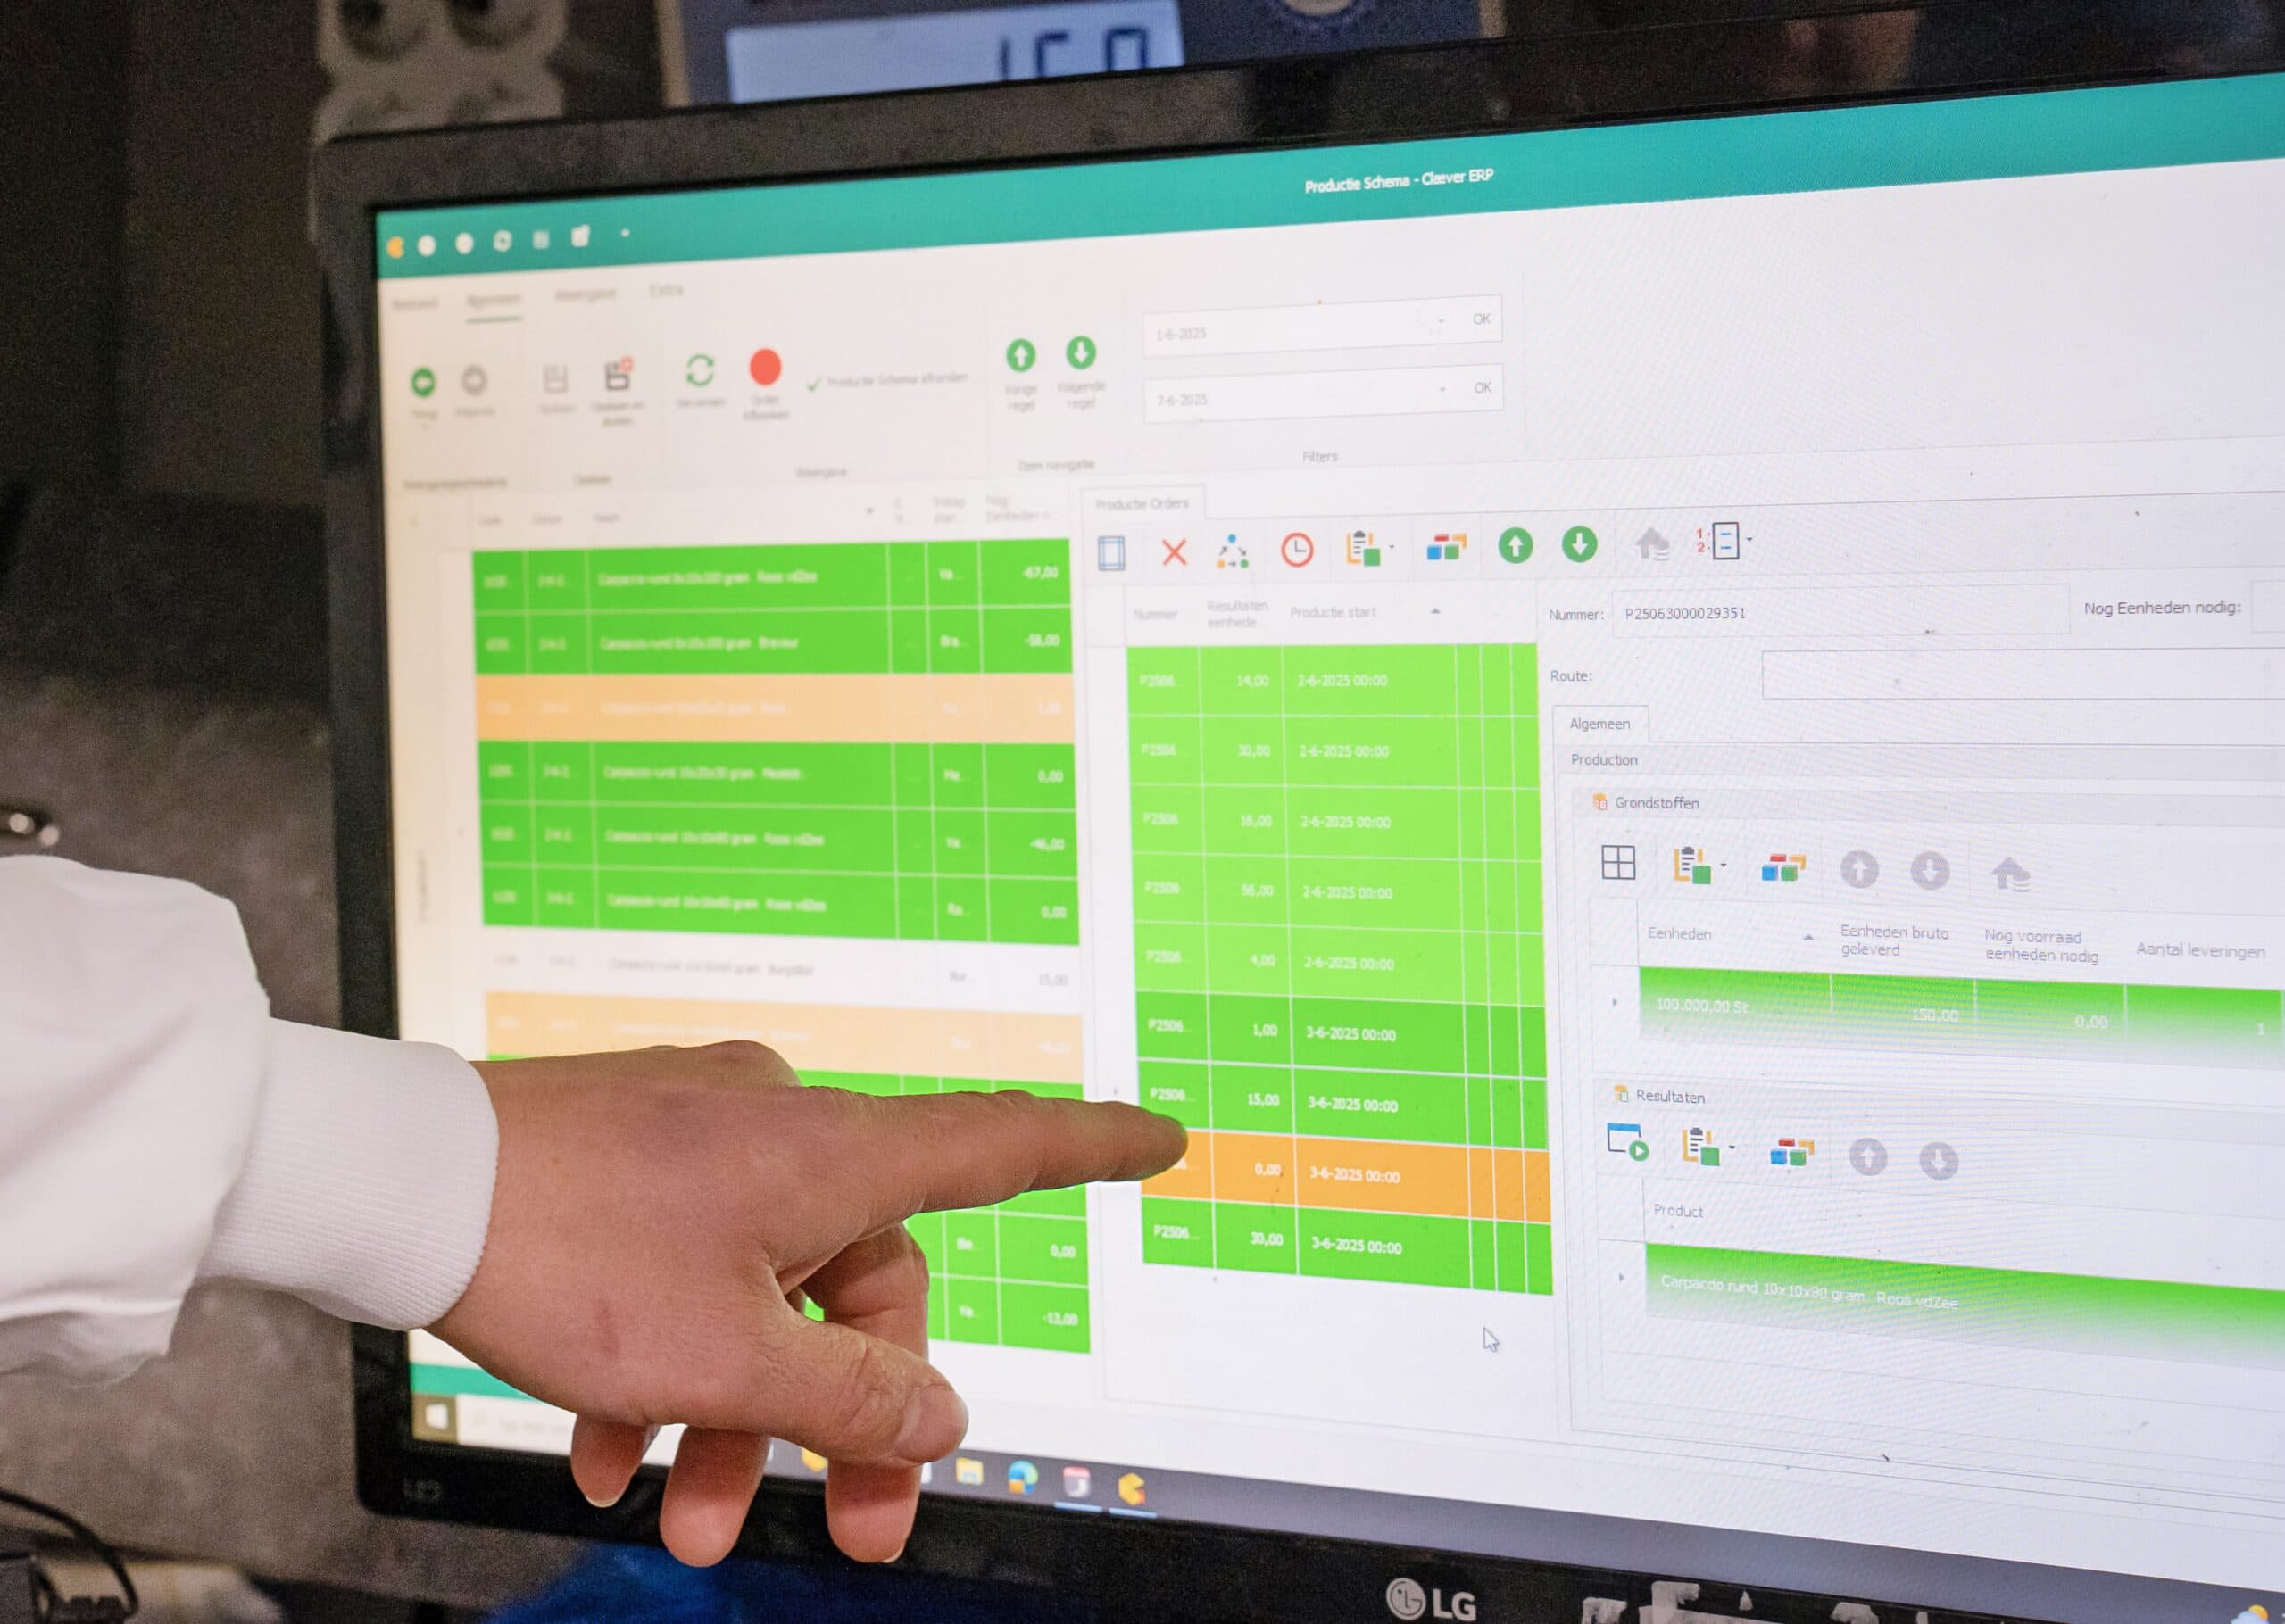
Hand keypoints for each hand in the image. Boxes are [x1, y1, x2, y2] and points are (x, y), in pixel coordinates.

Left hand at [428, 1042, 1184, 1566]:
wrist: (387, 1179)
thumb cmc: (558, 1248)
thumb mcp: (723, 1360)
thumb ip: (851, 1398)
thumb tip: (943, 1417)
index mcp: (833, 1155)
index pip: (1002, 1143)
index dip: (1093, 1149)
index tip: (1162, 1139)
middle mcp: (783, 1127)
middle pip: (868, 1277)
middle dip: (847, 1415)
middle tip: (838, 1532)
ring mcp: (704, 1134)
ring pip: (767, 1284)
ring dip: (741, 1408)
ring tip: (684, 1510)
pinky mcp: (636, 1150)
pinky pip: (691, 1258)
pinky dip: (673, 1352)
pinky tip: (610, 1444)